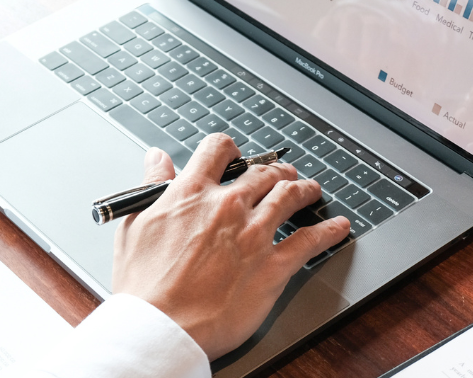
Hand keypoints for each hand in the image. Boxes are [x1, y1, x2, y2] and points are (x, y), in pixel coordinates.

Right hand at [111, 134, 349, 358]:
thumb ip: (152, 186)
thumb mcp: (135, 224)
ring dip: (304, 188)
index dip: (229, 147)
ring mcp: (254, 235)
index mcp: (190, 193)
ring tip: (310, 189)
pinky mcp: (273, 267)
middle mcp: (227, 206)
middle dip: (275, 169)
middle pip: (262, 172)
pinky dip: (329, 231)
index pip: (217, 149)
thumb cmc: (143, 284)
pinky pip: (311, 241)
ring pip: (290, 196)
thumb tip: (157, 159)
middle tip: (281, 173)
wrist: (161, 325)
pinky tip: (338, 227)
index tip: (234, 153)